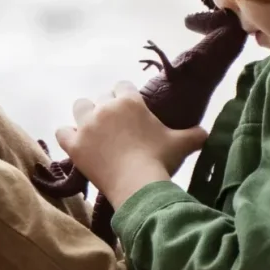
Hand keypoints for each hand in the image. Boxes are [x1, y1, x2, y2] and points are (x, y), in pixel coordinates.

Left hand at [54, 81, 206, 208]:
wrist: (138, 184)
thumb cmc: (160, 159)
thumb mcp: (182, 144)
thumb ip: (195, 134)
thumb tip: (207, 133)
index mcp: (129, 101)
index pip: (123, 86)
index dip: (126, 97)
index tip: (131, 112)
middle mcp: (105, 107)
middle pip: (101, 97)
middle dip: (107, 108)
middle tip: (117, 128)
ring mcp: (86, 125)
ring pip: (79, 107)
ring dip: (85, 115)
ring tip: (95, 131)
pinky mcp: (74, 144)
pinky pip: (62, 131)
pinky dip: (68, 135)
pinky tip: (76, 143)